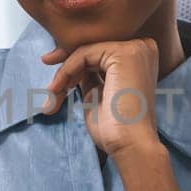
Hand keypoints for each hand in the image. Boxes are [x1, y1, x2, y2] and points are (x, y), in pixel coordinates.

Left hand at [40, 38, 160, 157]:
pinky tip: (60, 89)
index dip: (74, 64)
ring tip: (53, 96)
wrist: (128, 143)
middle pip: (92, 49)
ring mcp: (135, 49)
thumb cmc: (115, 126)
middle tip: (48, 84)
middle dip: (65, 65)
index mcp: (140, 58)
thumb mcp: (98, 92)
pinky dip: (67, 71)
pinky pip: (84, 54)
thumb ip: (89, 74)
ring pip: (85, 51)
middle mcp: (142, 48)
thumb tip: (67, 60)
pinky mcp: (124, 53)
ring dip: (63, 74)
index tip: (56, 79)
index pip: (99, 53)